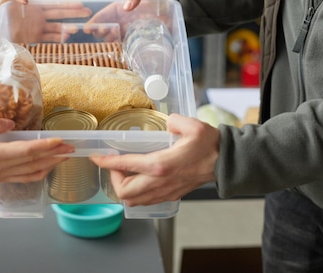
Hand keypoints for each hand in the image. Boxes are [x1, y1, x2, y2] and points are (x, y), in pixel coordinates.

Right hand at [0, 118, 74, 184]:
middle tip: (72, 147)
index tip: (60, 140)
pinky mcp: (1, 179)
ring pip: (32, 172)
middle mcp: (0, 168)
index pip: (26, 151)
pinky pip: (25, 178)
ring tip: (65, 156)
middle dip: (55, 155)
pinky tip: (48, 167)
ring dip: (51, 164)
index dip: (45, 146)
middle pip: (33, 162)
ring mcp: (1, 176)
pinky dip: (40, 173)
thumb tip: (10, 122)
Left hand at [11, 0, 92, 43]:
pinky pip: (50, 38)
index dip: (67, 3)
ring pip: (57, 27)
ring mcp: (38, 27)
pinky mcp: (35, 38)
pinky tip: (67, 38)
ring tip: (76, 29)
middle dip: (74, 13)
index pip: (54, 3)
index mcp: (34, 4)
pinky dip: (59, 38)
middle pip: (60, 13)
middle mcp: (38, 15)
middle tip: (87, 13)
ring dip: (67, 28)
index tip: (80, 4)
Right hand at [83, 0, 177, 40]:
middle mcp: (124, 18)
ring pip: (115, 36)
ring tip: (107, 40)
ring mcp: (131, 29)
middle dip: (100, 31)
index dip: (97, 20)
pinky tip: (117, 49)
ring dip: (108, 39)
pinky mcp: (140, 37)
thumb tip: (125, 7)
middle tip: (99, 34)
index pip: (106, 13)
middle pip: (108, 26)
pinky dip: (121, 47)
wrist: (178, 4)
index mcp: (122, 5)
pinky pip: (127, 43)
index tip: (88, 27)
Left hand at [89, 113, 218, 205]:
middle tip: (115, 166)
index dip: (106, 162)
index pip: (124, 166)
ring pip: (133, 200)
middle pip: (124, 192)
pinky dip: (136, 194)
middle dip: (113, 179)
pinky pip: (146, 201)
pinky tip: (138, 180)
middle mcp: (160, 182)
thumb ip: (174, 120)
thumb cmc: (210, 145)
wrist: (226, 163)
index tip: (96, 158)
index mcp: (160, 164)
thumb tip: (166, 122)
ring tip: (125, 173)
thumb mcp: (191, 125)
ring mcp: (165, 191)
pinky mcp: (171, 195)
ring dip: (124, 188)